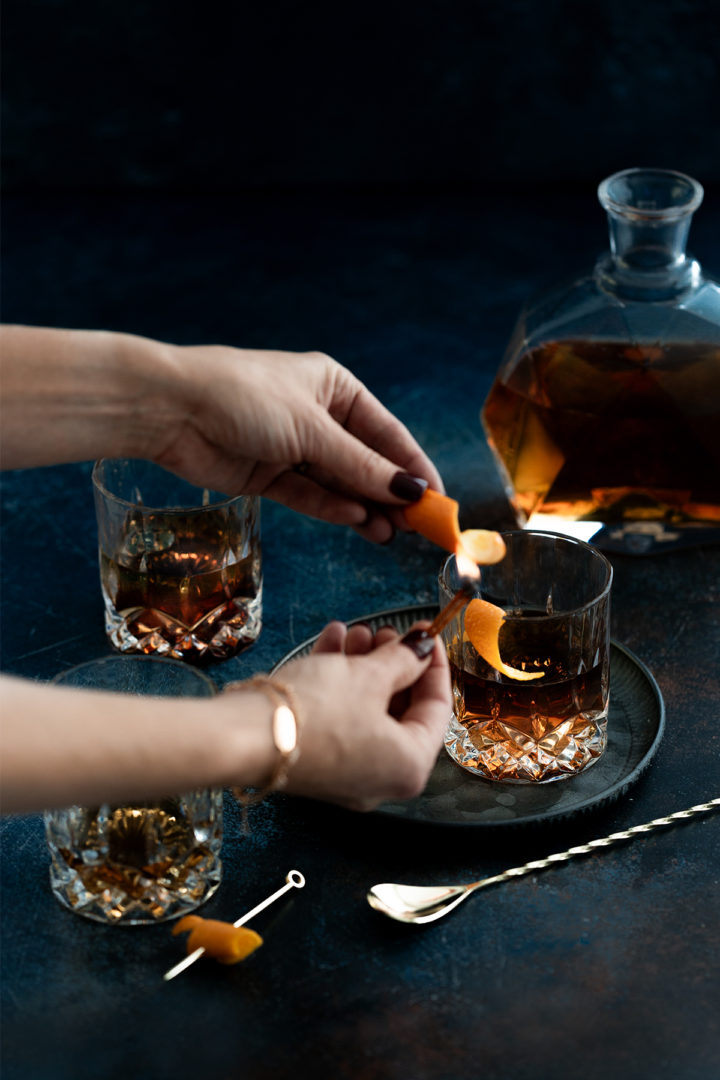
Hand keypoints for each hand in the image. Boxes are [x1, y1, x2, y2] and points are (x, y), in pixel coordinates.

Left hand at [155, 344, 443, 542]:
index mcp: (335, 388)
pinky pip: (310, 494)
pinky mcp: (268, 475)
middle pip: (366, 462)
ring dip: (365, 507)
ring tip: (391, 534)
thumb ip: (361, 466)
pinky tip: (358, 522)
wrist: (169, 409)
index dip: (415, 467)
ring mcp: (292, 447)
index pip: (387, 433)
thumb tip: (412, 491)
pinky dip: (333, 508)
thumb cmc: (242, 397)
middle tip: (420, 529)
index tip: (439, 500)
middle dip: (392, 494)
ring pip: (339, 483)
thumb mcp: (311, 430)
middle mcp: (317, 417)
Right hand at [277, 621, 450, 809]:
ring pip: (367, 710)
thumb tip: (421, 649)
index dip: (433, 663)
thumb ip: (403, 660)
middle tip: (387, 632)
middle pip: (400, 709)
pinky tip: (331, 643)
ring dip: (363, 665)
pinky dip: (339, 682)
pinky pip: (340, 718)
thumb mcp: (368, 675)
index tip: (427, 633)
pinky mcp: (315, 761)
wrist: (242, 737)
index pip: (438, 708)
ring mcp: (346, 773)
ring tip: (354, 632)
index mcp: (409, 766)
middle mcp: (382, 779)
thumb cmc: (313, 713)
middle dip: (392, 662)